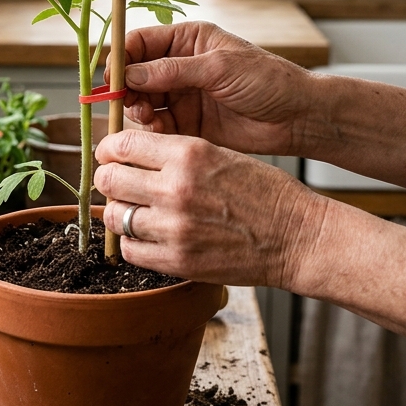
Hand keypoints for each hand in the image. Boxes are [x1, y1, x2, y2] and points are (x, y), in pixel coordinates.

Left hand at [93, 130, 326, 288]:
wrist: (297, 237)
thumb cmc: (263, 193)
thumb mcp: (218, 154)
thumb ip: (173, 155)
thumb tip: (129, 155)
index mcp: (188, 154)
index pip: (122, 145)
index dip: (109, 150)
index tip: (110, 156)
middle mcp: (176, 189)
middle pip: (109, 179)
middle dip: (109, 179)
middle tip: (117, 184)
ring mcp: (175, 228)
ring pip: (115, 216)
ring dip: (119, 212)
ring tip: (135, 211)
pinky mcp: (177, 260)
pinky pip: (130, 250)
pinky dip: (132, 242)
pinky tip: (148, 236)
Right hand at [122, 21, 316, 156]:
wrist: (297, 117)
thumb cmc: (268, 80)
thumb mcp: (219, 68)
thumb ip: (173, 70)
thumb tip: (131, 73)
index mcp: (187, 40)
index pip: (140, 42)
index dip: (121, 58)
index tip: (113, 78)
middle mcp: (179, 65)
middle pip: (135, 74)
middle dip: (127, 89)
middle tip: (132, 104)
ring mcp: (182, 95)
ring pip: (142, 101)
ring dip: (138, 110)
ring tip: (149, 119)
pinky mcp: (187, 123)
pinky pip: (157, 126)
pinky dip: (153, 131)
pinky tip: (162, 133)